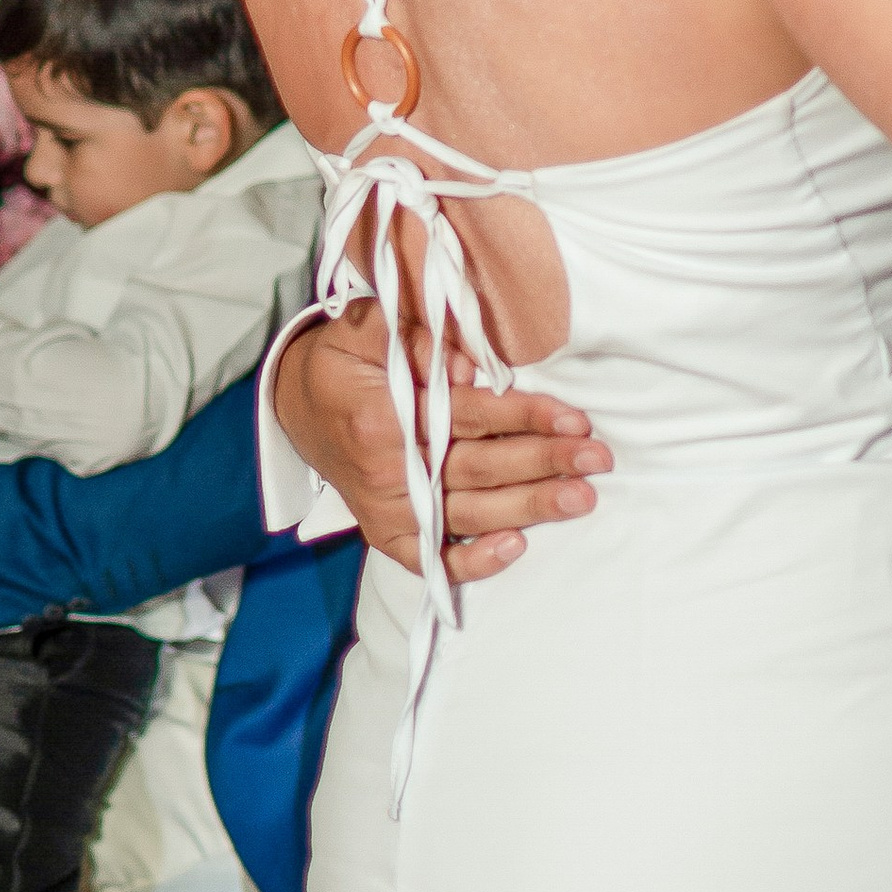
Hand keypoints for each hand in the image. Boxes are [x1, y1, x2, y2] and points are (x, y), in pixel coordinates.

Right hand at [274, 309, 610, 578]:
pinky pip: (429, 558)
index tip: (575, 419)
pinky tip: (516, 549)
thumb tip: (471, 362)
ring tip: (581, 499)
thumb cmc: (343, 362)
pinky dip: (470, 562)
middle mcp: (388, 469)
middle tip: (597, 460)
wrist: (293, 406)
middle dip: (544, 464)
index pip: (471, 417)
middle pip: (479, 469)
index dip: (526, 416)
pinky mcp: (386, 532)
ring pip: (468, 514)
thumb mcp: (366, 329)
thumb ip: (418, 337)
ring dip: (528, 508)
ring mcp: (388, 507)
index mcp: (384, 416)